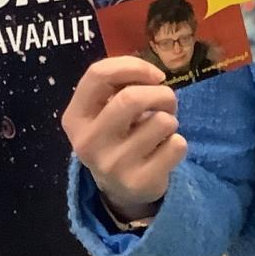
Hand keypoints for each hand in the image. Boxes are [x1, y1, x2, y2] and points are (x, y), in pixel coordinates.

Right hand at [62, 57, 186, 218]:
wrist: (120, 189)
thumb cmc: (119, 136)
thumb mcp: (106, 111)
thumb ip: (119, 86)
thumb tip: (153, 75)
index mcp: (75, 117)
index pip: (98, 74)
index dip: (134, 67)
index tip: (156, 75)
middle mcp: (88, 142)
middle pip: (132, 98)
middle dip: (161, 94)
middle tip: (167, 102)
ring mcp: (113, 165)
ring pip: (161, 122)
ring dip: (171, 120)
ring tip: (162, 130)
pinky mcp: (138, 182)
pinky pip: (177, 145)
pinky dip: (179, 143)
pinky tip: (164, 152)